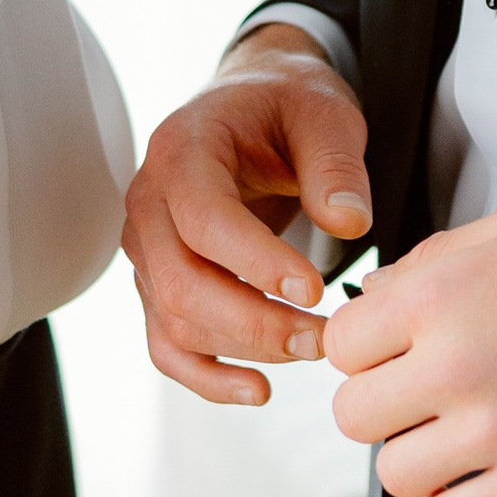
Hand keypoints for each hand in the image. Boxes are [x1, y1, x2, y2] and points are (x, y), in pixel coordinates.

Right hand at [121, 27, 370, 405]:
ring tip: (314, 349)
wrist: (252, 107)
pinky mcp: (158, 284)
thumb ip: (335, 163)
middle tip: (324, 337)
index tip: (314, 290)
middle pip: (182, 283)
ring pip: (176, 322)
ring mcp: (147, 249)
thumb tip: (349, 223)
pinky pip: (167, 344)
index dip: (255, 262)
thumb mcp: (323, 113)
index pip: (203, 219)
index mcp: (180, 150)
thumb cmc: (285, 106)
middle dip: (255, 323)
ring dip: (244, 350)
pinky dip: (206, 378)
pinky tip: (258, 389)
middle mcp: (149, 203)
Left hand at [324, 202, 496, 496]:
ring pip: (393, 473)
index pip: (340, 346)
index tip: (391, 353)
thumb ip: (431, 265)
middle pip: (354, 414)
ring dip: (415, 456)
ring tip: (451, 436)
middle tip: (419, 395)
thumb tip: (377, 302)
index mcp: (438, 296)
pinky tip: (468, 481)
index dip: (365, 349)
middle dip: (381, 402)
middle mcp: (455, 365)